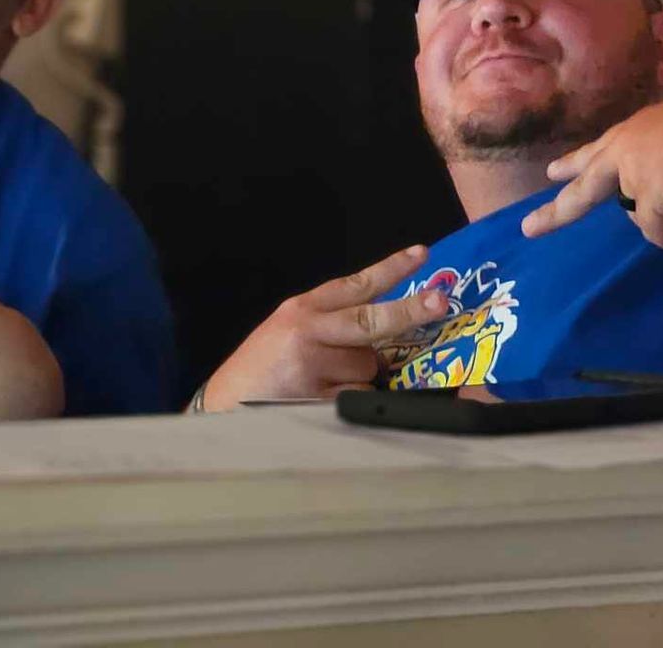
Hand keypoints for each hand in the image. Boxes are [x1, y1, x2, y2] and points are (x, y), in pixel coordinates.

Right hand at [201, 245, 451, 411]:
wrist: (221, 408)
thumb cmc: (262, 370)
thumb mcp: (287, 332)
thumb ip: (330, 327)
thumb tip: (386, 336)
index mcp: (303, 309)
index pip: (354, 284)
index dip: (390, 269)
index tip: (422, 254)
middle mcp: (307, 330)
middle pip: (371, 319)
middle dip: (411, 311)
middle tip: (442, 303)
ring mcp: (311, 364)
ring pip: (368, 369)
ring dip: (362, 380)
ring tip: (326, 386)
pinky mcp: (315, 397)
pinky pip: (357, 398)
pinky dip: (353, 403)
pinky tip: (323, 403)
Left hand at [519, 83, 662, 252]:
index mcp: (635, 128)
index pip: (598, 148)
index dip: (575, 162)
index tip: (553, 171)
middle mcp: (625, 147)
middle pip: (584, 185)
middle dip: (557, 211)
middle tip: (530, 229)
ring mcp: (633, 171)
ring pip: (639, 216)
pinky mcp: (649, 196)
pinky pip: (660, 231)